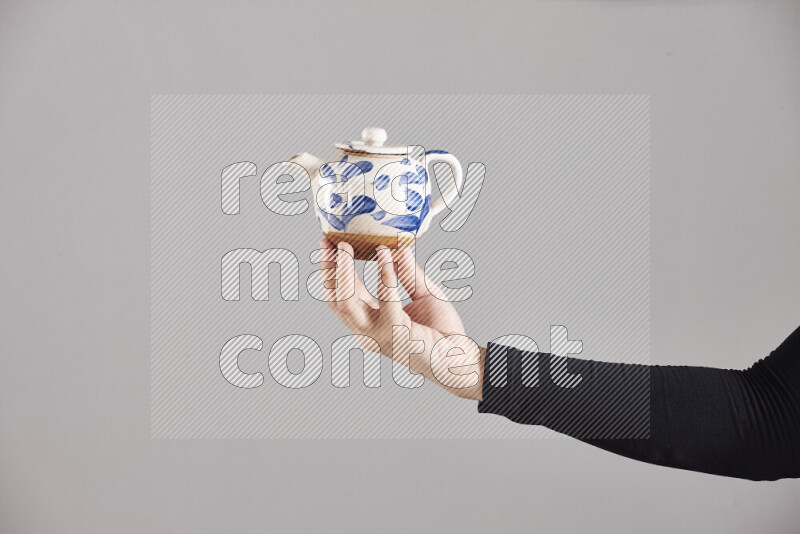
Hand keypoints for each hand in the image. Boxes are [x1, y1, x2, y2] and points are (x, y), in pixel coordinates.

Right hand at [319, 238, 483, 399]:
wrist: (461, 358)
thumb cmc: (442, 332)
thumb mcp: (422, 293)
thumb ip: (408, 272)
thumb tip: (398, 246)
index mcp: (370, 321)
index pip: (341, 295)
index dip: (332, 270)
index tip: (329, 244)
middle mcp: (368, 331)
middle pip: (336, 300)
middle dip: (328, 270)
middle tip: (328, 243)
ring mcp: (379, 334)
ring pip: (348, 304)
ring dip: (344, 273)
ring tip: (347, 248)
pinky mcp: (397, 333)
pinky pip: (386, 301)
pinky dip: (384, 276)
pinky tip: (385, 254)